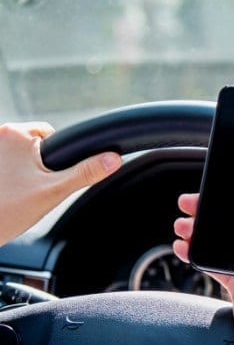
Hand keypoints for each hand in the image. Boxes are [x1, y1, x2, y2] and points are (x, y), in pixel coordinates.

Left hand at [0, 122, 121, 245]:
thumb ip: (86, 173)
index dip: (56, 159)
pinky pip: (7, 164)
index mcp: (16, 134)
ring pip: (19, 156)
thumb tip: (113, 159)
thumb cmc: (8, 210)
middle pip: (33, 145)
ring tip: (18, 192)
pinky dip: (10, 177)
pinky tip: (7, 193)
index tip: (47, 178)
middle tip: (32, 188)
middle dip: (38, 167)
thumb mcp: (55, 191)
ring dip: (24, 172)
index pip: (50, 134)